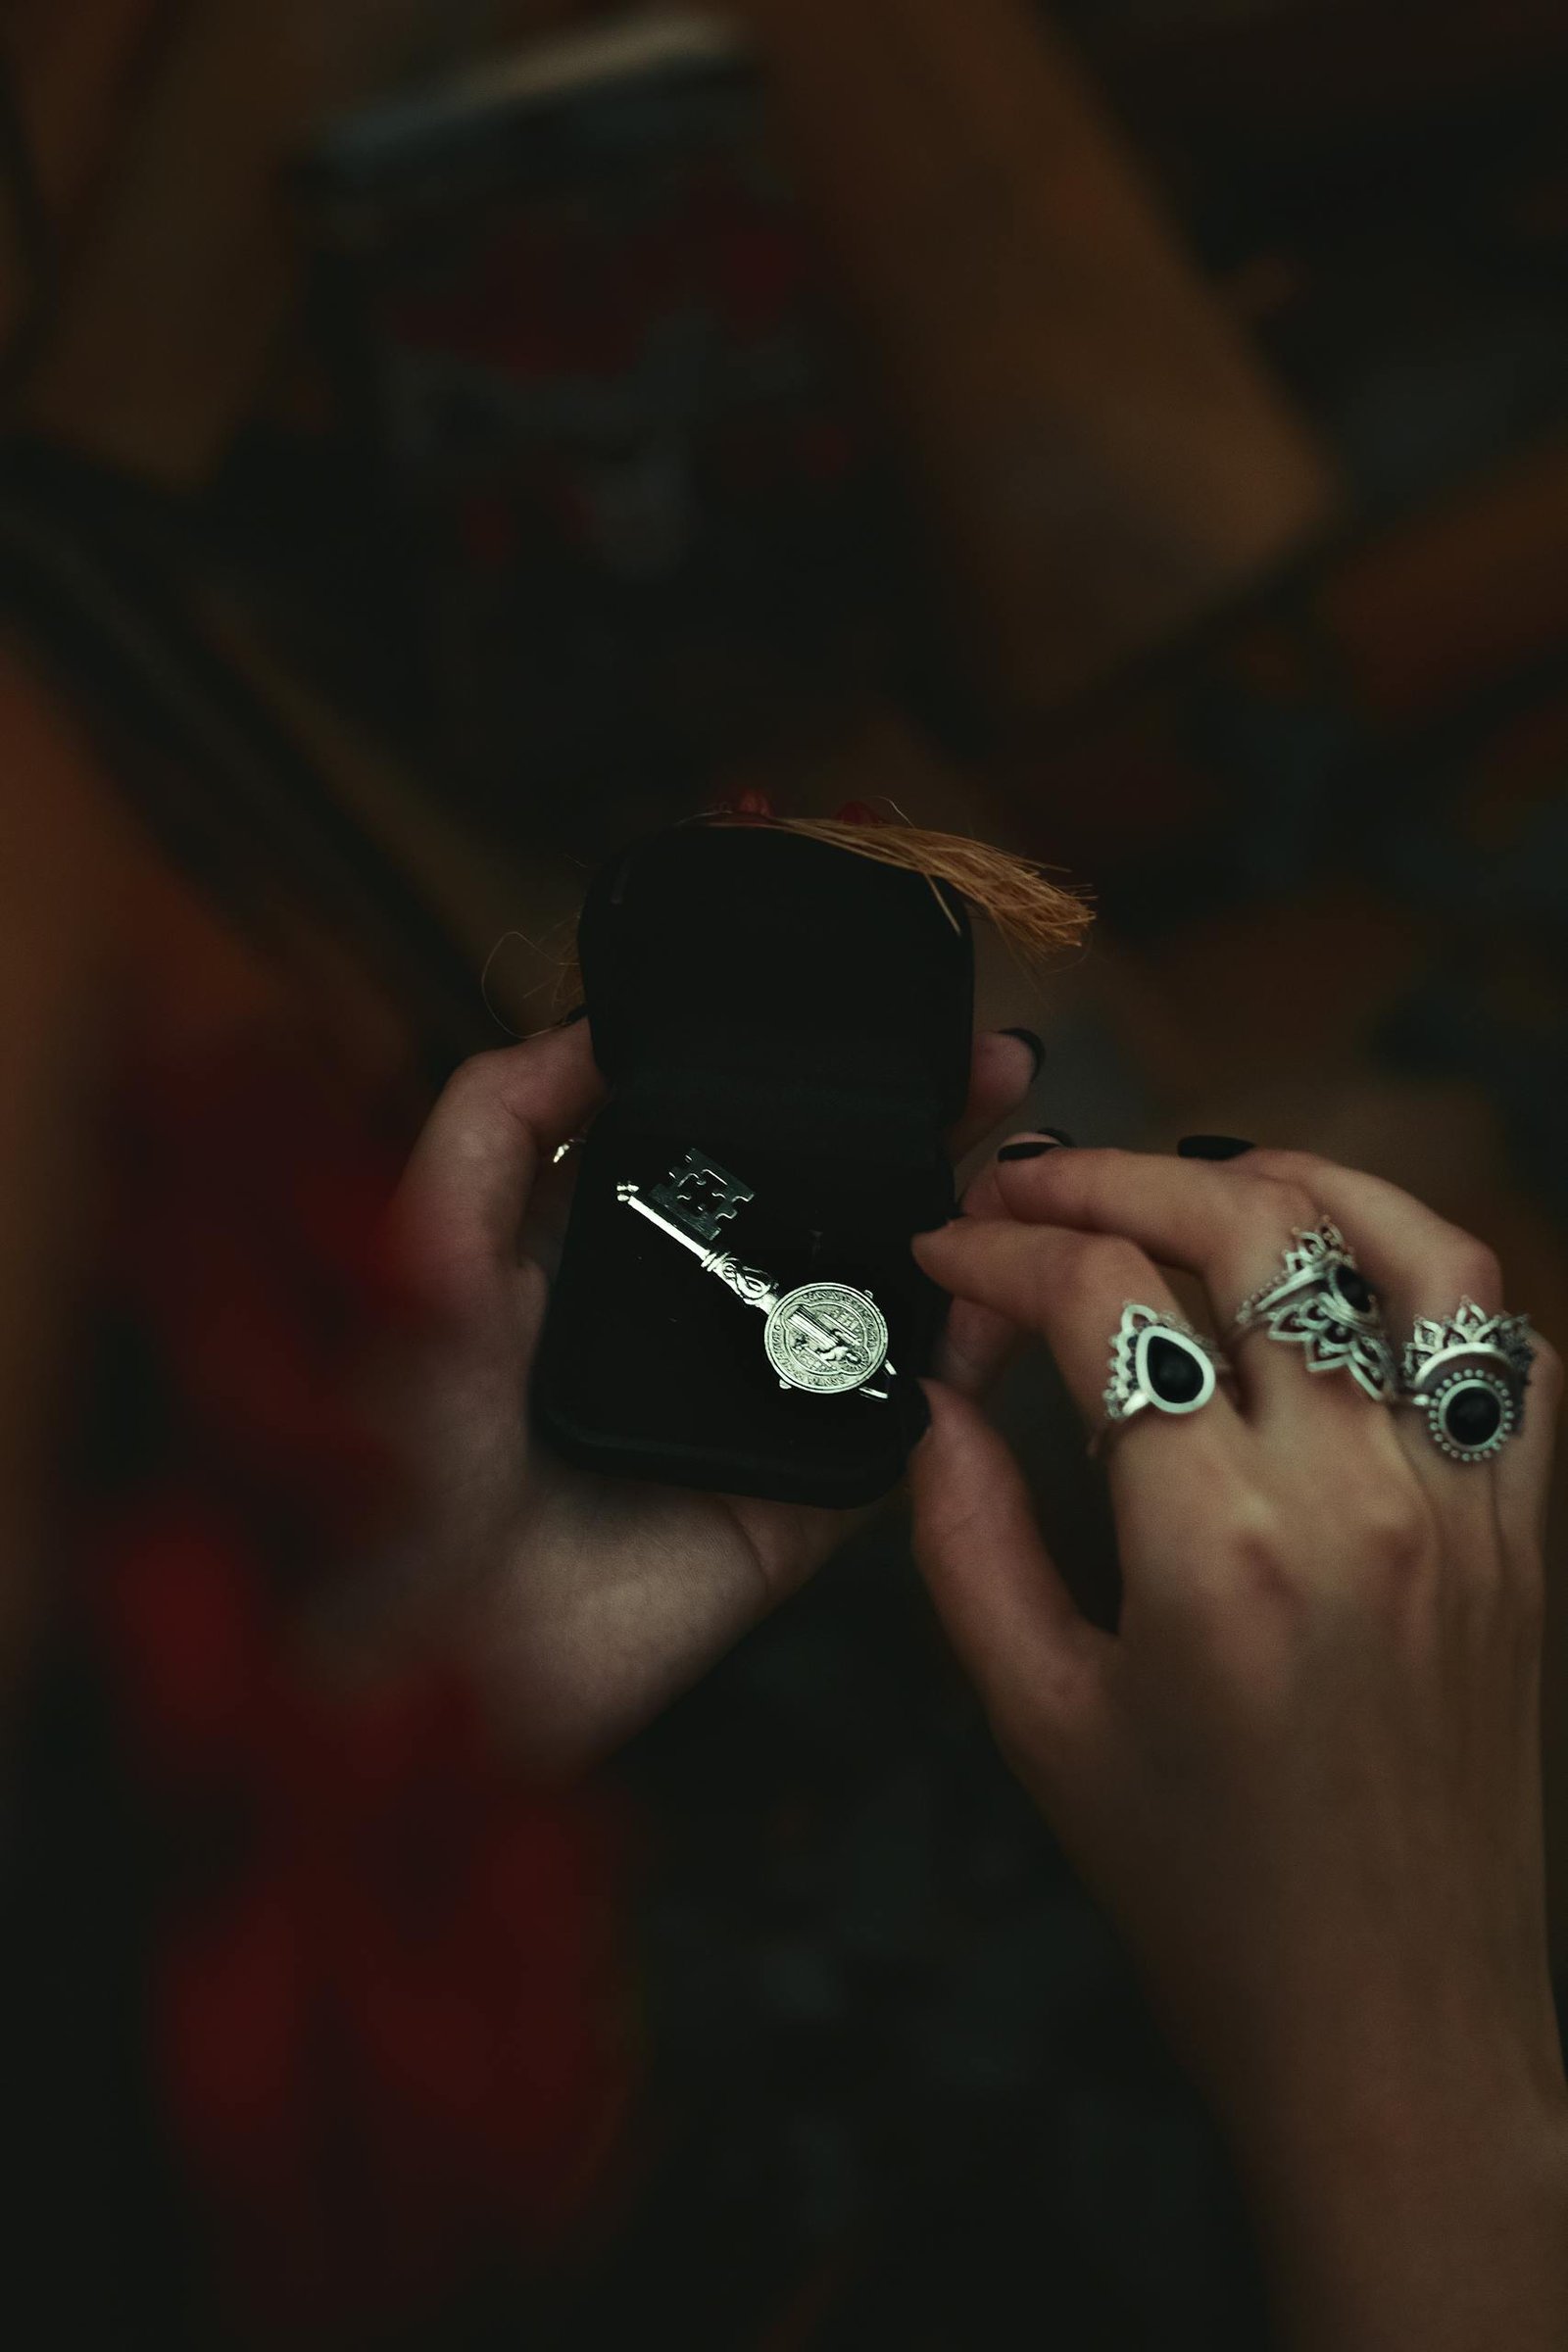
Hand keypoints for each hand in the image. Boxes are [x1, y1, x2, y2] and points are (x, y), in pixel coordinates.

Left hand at [322, 1018, 1038, 1775]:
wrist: (424, 1644)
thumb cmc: (394, 1451)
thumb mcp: (424, 1250)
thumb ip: (493, 1124)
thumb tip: (594, 1022)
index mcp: (618, 1253)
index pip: (741, 1145)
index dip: (815, 1082)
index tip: (883, 1019)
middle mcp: (703, 1322)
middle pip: (839, 1212)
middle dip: (926, 1135)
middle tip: (999, 1064)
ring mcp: (765, 1411)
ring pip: (894, 1307)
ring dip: (973, 1232)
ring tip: (1033, 1157)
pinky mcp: (807, 1501)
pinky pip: (908, 1423)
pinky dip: (972, 1360)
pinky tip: (1014, 1283)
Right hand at [910, 1142, 1567, 2349]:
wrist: (1396, 2031)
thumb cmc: (1212, 1904)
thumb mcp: (1039, 1720)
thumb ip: (964, 1539)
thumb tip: (937, 1403)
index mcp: (1218, 1551)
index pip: (1105, 1304)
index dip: (1002, 1252)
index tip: (952, 1255)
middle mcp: (1360, 1500)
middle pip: (1246, 1231)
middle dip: (1113, 1179)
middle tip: (1034, 1190)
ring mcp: (1466, 1506)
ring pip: (1404, 1249)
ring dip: (1288, 1179)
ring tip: (1194, 1181)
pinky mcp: (1528, 1535)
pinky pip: (1510, 1347)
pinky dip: (1428, 1273)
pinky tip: (1343, 1280)